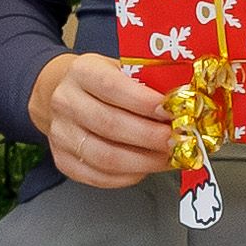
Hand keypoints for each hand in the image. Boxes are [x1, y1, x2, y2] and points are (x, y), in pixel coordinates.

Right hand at [29, 49, 176, 190]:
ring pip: (105, 156)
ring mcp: (61, 133)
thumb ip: (148, 83)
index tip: (171, 111)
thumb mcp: (122, 69)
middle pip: (110, 125)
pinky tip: (145, 168)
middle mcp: (66, 102)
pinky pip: (98, 176)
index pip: (112, 87)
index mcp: (82, 71)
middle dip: (150, 137)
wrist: (65, 94)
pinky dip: (127, 177)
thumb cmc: (102, 83)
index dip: (144, 102)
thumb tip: (184, 102)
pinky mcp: (63, 160)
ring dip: (143, 162)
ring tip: (168, 158)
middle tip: (178, 140)